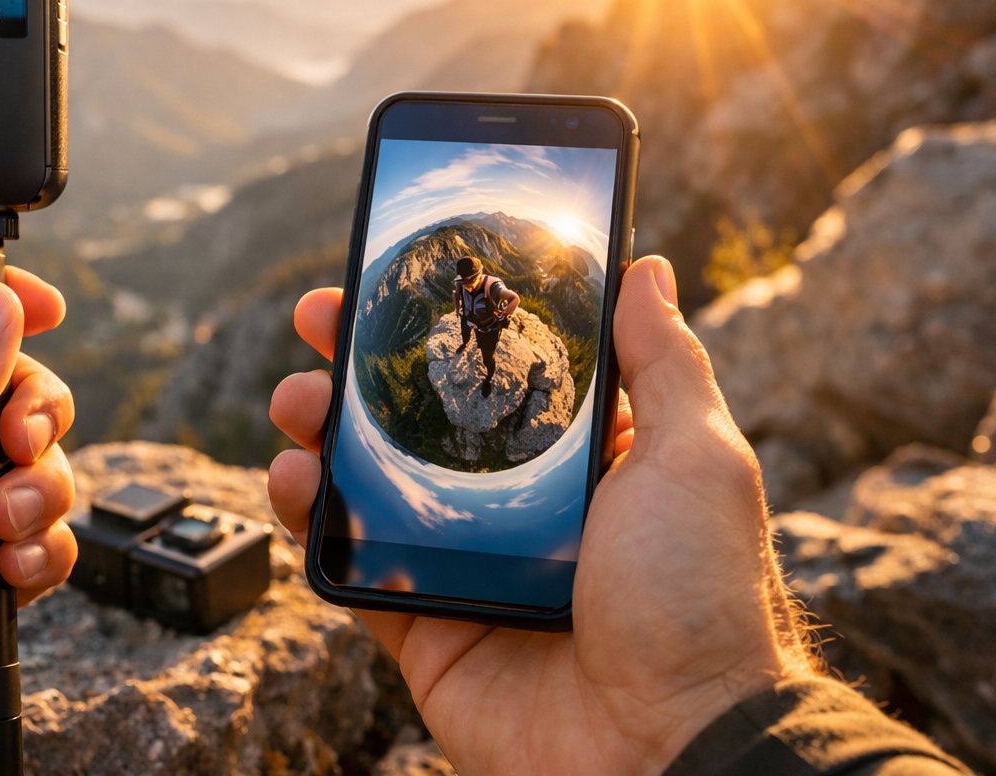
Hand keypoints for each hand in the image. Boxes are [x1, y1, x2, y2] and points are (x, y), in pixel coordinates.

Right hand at [267, 256, 815, 775]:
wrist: (672, 746)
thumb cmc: (700, 599)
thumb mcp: (696, 459)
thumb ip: (662, 363)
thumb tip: (645, 267)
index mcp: (581, 458)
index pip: (495, 369)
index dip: (440, 323)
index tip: (394, 278)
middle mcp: (515, 503)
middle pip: (417, 418)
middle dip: (360, 365)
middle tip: (318, 322)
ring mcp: (464, 563)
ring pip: (369, 482)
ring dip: (320, 431)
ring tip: (296, 401)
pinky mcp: (424, 624)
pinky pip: (350, 566)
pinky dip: (311, 519)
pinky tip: (296, 478)